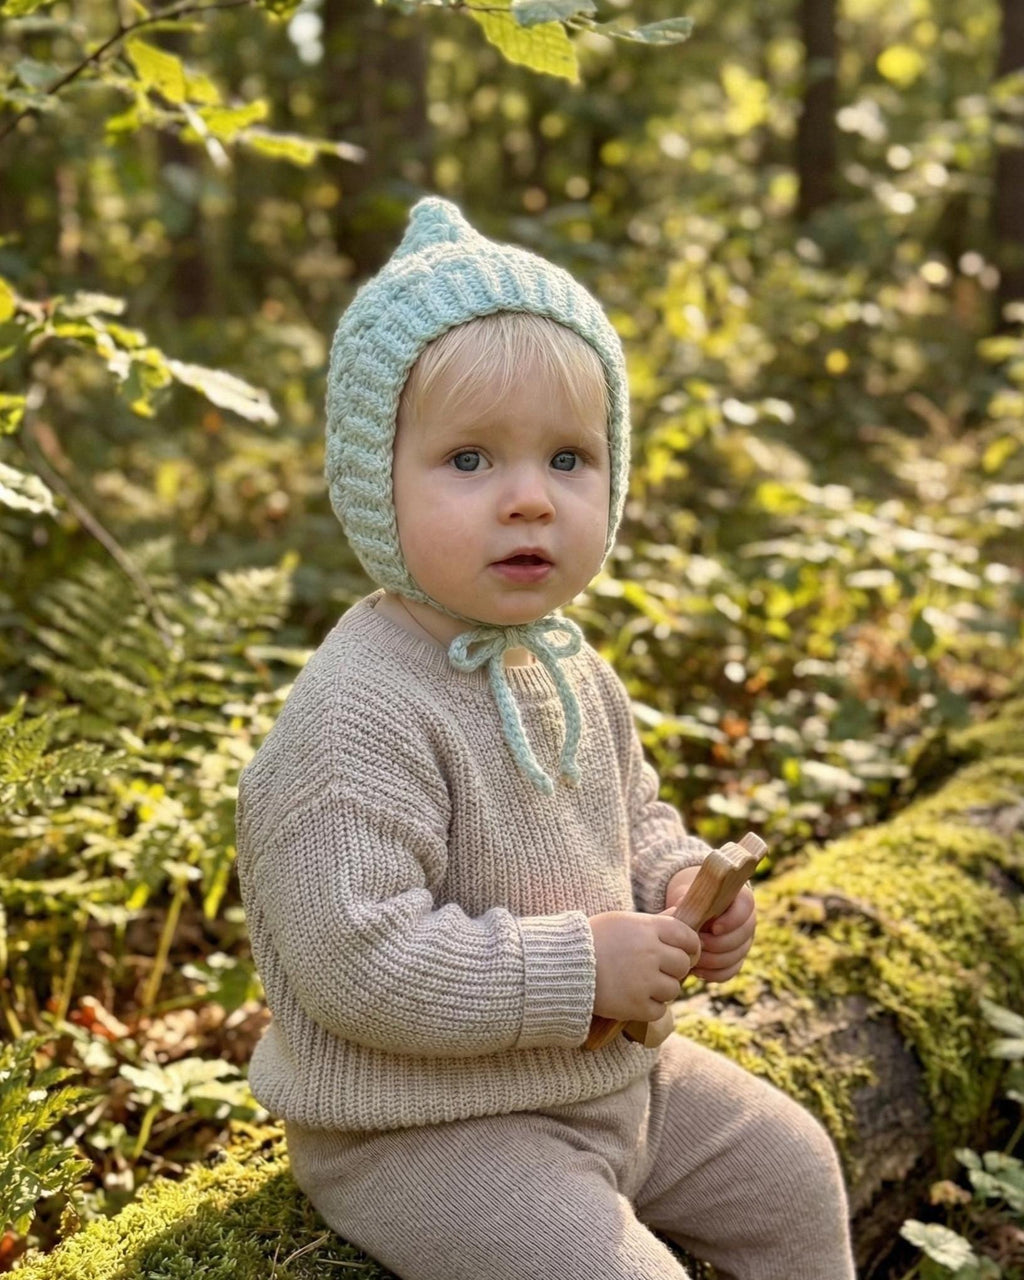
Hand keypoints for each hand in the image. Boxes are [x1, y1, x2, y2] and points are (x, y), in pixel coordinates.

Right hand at [588, 910, 700, 1023]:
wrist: (562, 965)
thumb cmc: (593, 939)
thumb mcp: (622, 921)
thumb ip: (653, 922)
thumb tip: (679, 913)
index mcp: (647, 928)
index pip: (687, 936)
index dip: (690, 946)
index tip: (685, 953)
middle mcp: (650, 953)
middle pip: (683, 964)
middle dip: (674, 968)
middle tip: (658, 970)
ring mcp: (644, 981)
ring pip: (673, 989)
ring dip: (661, 989)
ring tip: (641, 984)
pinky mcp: (636, 1006)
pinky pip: (659, 1009)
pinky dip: (650, 1007)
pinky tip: (634, 998)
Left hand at [664, 865, 755, 982]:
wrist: (689, 914)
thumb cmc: (690, 899)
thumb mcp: (689, 895)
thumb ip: (690, 900)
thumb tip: (683, 909)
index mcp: (739, 899)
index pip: (746, 907)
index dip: (732, 920)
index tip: (714, 928)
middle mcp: (746, 921)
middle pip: (742, 936)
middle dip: (718, 943)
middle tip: (698, 944)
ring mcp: (743, 943)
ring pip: (736, 956)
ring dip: (713, 960)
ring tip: (693, 957)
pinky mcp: (735, 960)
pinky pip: (729, 971)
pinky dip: (713, 974)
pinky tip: (696, 970)